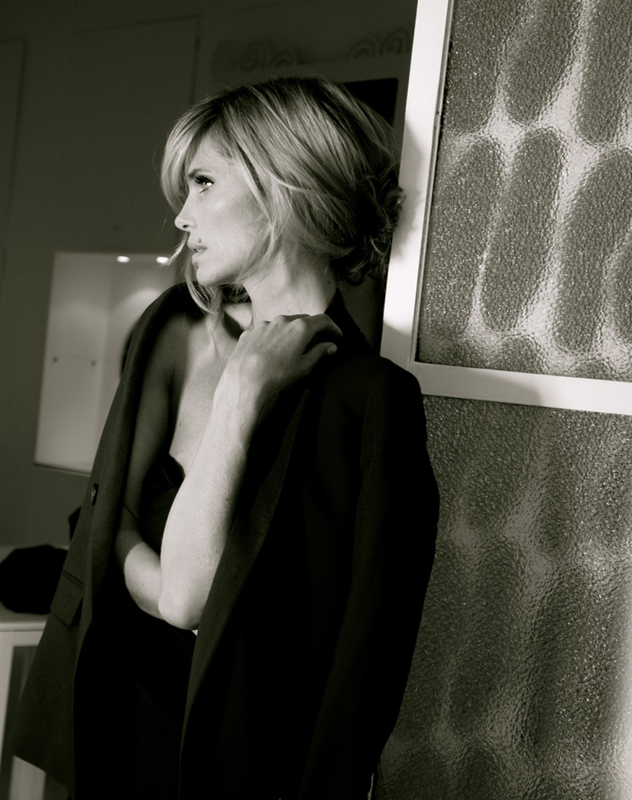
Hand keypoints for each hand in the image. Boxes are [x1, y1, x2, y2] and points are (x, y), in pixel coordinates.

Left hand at [222, 313, 341, 400]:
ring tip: (291, 348)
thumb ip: (319, 353)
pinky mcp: (250, 332)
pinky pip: (266, 331)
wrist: (245, 379)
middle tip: (317, 341)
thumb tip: (331, 346)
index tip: (337, 336)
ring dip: (291, 333)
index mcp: (300, 327)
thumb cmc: (278, 374)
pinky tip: (271, 352)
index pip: (322, 320)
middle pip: (303, 320)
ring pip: (283, 324)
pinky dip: (273, 338)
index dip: (333, 327)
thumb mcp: (304, 366)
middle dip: (312, 329)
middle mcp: (282, 321)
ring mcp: (264, 325)